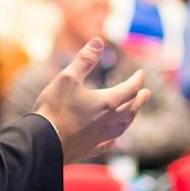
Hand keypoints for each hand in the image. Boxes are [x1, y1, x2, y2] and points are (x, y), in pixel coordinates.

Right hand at [33, 38, 151, 163]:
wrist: (43, 142)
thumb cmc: (54, 108)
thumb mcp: (68, 77)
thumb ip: (85, 60)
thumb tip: (98, 41)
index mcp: (106, 103)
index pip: (129, 89)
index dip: (137, 80)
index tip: (141, 73)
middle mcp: (107, 122)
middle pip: (130, 110)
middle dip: (139, 100)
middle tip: (146, 94)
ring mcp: (98, 137)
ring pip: (122, 128)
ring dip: (131, 118)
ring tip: (133, 114)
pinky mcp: (88, 149)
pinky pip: (107, 144)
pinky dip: (114, 139)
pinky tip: (114, 140)